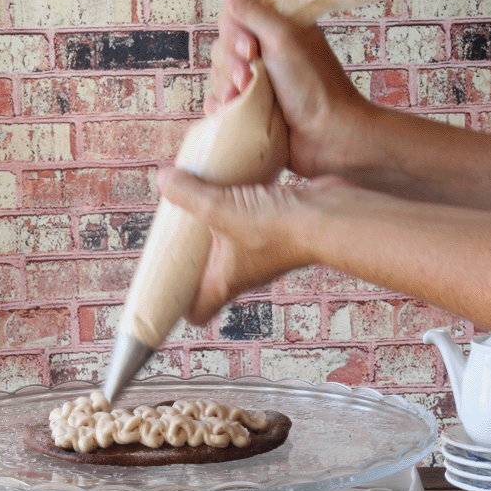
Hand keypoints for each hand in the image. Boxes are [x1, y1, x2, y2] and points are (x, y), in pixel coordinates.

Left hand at [157, 167, 354, 323]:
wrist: (328, 217)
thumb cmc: (278, 228)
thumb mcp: (222, 208)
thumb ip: (189, 194)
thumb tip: (164, 178)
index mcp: (225, 282)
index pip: (197, 312)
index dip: (177, 305)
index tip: (162, 286)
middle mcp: (243, 273)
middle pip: (209, 276)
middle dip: (189, 258)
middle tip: (172, 234)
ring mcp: (261, 252)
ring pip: (228, 246)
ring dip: (213, 228)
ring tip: (197, 203)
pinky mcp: (275, 229)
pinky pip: (248, 222)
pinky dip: (237, 208)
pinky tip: (231, 186)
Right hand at [206, 0, 376, 179]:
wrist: (328, 137)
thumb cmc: (313, 86)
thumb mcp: (282, 39)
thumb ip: (251, 8)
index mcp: (274, 32)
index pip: (233, 18)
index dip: (234, 34)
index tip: (251, 50)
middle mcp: (263, 56)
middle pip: (221, 48)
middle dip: (230, 66)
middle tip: (249, 81)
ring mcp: (255, 86)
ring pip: (217, 77)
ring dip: (225, 89)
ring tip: (244, 102)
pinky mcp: (249, 113)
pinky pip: (218, 105)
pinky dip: (219, 108)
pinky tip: (228, 113)